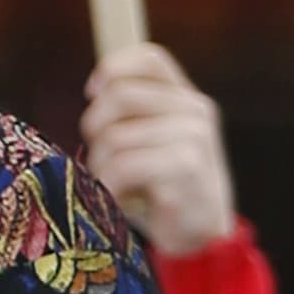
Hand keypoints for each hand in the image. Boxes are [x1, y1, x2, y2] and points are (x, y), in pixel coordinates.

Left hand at [78, 43, 235, 255]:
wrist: (201, 235)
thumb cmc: (160, 189)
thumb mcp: (147, 143)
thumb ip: (129, 115)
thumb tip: (95, 89)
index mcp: (185, 98)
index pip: (150, 57)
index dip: (112, 69)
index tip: (92, 95)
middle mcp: (195, 110)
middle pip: (118, 96)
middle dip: (95, 130)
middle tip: (104, 159)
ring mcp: (193, 137)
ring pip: (113, 138)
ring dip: (101, 169)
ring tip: (119, 185)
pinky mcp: (185, 167)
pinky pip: (121, 168)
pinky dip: (109, 189)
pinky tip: (122, 199)